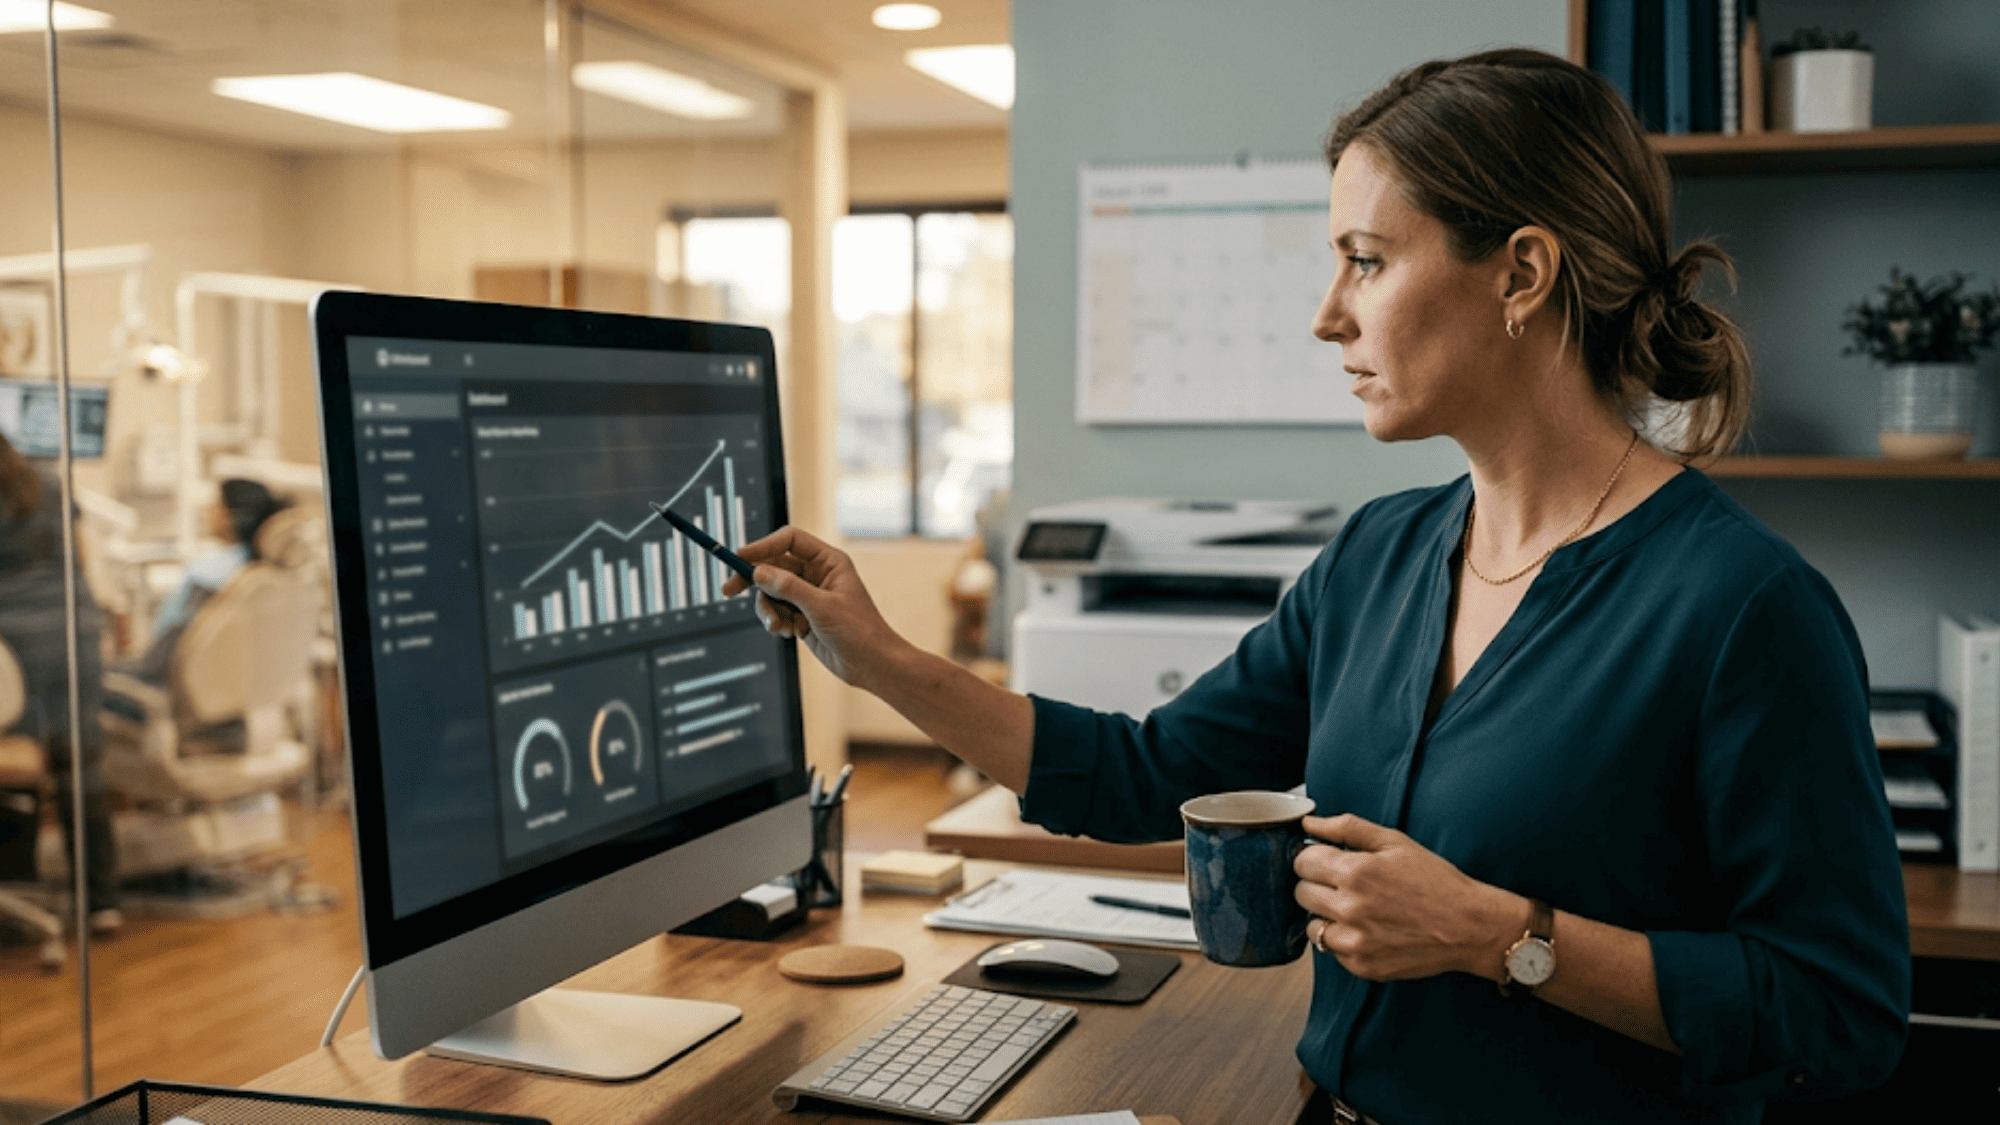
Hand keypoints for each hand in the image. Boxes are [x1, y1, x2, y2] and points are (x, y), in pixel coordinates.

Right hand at [721, 525, 903, 687]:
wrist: (871, 664)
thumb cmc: (859, 631)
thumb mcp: (822, 607)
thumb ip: (789, 588)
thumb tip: (759, 572)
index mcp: (828, 561)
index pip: (789, 541)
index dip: (763, 546)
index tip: (741, 558)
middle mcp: (816, 574)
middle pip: (773, 566)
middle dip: (753, 580)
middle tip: (729, 591)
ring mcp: (807, 595)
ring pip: (771, 592)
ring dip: (768, 609)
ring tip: (778, 626)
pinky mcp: (801, 615)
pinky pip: (776, 610)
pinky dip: (775, 621)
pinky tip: (787, 632)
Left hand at [1294, 813, 1514, 981]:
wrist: (1469, 926)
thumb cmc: (1436, 881)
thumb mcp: (1395, 842)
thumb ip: (1347, 828)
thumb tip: (1309, 822)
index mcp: (1355, 872)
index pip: (1302, 862)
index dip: (1314, 858)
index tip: (1327, 861)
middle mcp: (1349, 908)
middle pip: (1301, 893)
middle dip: (1317, 884)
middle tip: (1344, 884)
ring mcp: (1355, 942)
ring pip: (1312, 925)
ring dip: (1327, 915)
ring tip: (1356, 909)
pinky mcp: (1362, 966)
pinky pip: (1333, 951)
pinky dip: (1344, 940)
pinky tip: (1369, 930)